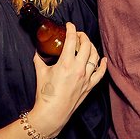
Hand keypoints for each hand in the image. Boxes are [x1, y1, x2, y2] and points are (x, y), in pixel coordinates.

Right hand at [27, 23, 106, 137]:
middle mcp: (79, 69)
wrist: (52, 113)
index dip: (71, 29)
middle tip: (77, 34)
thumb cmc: (45, 94)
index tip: (69, 25)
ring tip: (86, 44)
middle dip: (83, 36)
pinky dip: (102, 65)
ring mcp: (86, 78)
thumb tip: (37, 52)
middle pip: (86, 45)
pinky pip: (100, 73)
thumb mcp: (40, 72)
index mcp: (65, 63)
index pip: (72, 40)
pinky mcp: (89, 86)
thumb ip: (39, 59)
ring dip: (91, 47)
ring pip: (95, 57)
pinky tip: (102, 59)